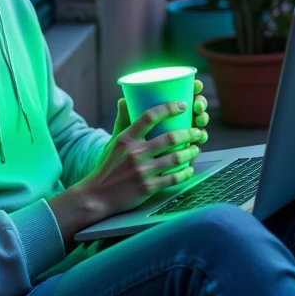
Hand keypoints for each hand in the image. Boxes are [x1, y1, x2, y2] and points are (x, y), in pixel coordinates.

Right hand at [47, 85, 209, 243]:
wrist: (97, 196)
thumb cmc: (108, 166)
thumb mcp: (113, 142)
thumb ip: (122, 121)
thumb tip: (125, 99)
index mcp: (126, 138)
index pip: (149, 116)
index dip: (169, 108)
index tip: (183, 104)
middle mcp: (135, 153)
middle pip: (170, 138)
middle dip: (189, 133)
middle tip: (197, 131)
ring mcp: (142, 171)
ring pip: (175, 158)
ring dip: (190, 152)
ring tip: (196, 148)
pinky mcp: (148, 188)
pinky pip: (173, 178)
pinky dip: (185, 173)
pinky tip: (190, 169)